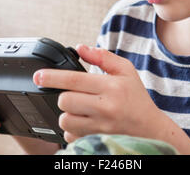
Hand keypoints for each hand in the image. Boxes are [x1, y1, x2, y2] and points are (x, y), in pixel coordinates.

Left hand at [33, 44, 160, 143]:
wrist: (151, 130)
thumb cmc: (136, 97)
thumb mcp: (126, 70)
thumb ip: (102, 57)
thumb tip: (80, 47)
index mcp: (111, 86)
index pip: (74, 80)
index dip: (52, 77)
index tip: (38, 76)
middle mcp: (105, 107)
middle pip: (65, 101)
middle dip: (64, 96)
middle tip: (75, 94)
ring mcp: (100, 127)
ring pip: (66, 120)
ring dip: (67, 113)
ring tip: (80, 109)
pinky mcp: (96, 141)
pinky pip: (71, 136)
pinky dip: (73, 130)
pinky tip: (84, 123)